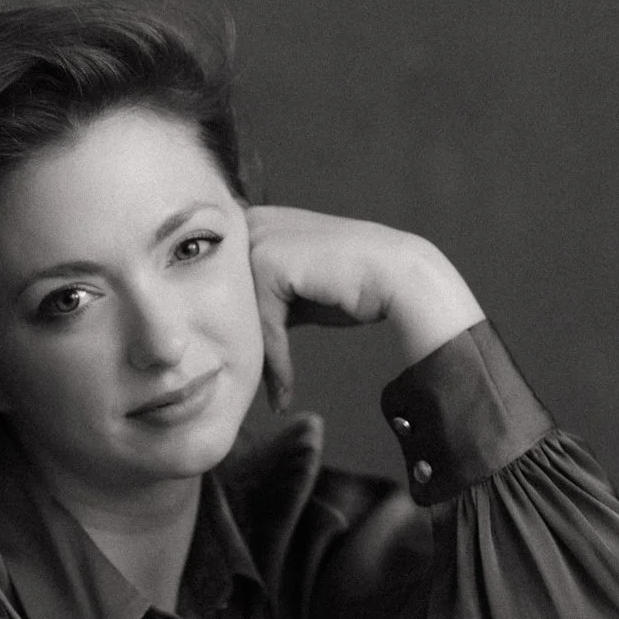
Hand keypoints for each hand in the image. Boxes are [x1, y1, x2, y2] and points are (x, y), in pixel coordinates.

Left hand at [245, 207, 483, 408]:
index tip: (248, 372)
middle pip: (224, 301)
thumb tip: (237, 336)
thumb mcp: (298, 293)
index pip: (223, 285)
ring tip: (275, 395)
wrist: (396, 277)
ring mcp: (258, 237)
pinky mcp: (267, 259)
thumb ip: (267, 301)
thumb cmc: (352, 288)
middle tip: (251, 390)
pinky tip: (285, 388)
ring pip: (239, 315)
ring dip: (258, 359)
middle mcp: (253, 223)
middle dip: (239, 347)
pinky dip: (274, 358)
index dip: (235, 329)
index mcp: (258, 222)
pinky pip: (261, 322)